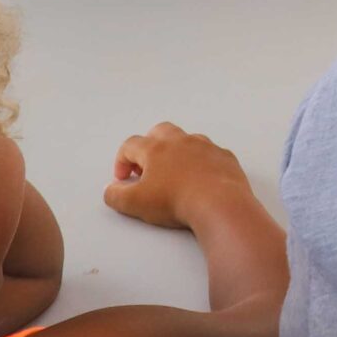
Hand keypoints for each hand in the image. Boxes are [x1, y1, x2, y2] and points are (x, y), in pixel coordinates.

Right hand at [106, 122, 252, 231]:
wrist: (220, 204)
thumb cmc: (175, 201)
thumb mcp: (136, 203)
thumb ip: (116, 195)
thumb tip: (111, 189)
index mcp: (156, 148)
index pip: (130, 145)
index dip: (121, 160)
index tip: (122, 179)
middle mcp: (181, 141)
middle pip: (160, 132)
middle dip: (149, 146)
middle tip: (147, 169)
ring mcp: (206, 146)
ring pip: (187, 139)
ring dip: (176, 152)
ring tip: (174, 174)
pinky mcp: (225, 157)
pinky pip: (210, 153)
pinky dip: (201, 162)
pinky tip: (201, 179)